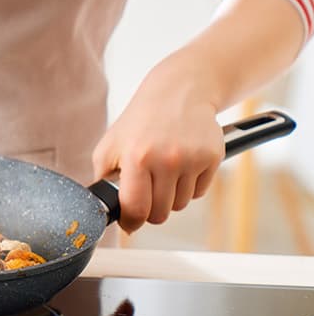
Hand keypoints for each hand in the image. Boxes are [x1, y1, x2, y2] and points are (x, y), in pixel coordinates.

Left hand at [92, 62, 223, 233]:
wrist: (179, 93)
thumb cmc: (140, 122)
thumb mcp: (110, 145)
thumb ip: (103, 178)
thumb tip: (107, 209)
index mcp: (136, 157)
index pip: (136, 209)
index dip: (131, 222)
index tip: (129, 223)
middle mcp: (166, 160)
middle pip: (160, 214)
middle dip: (150, 209)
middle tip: (146, 191)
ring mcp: (192, 159)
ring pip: (180, 205)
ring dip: (170, 196)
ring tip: (162, 172)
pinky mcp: (212, 158)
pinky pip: (198, 193)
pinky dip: (188, 186)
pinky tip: (180, 165)